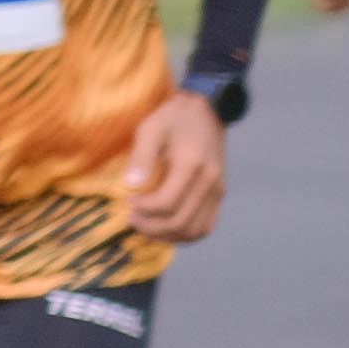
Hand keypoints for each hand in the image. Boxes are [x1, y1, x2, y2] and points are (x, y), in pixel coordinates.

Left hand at [121, 90, 227, 241]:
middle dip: (151, 227)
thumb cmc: (172, 119)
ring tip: (146, 226)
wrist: (205, 111)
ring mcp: (217, 190)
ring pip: (195, 230)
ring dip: (168, 236)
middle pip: (180, 222)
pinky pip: (206, 226)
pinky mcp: (219, 194)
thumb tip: (131, 187)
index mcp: (191, 165)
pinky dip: (186, 234)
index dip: (144, 210)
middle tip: (132, 218)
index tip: (129, 202)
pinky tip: (166, 229)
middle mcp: (209, 181)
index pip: (166, 203)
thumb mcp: (150, 129)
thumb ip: (141, 158)